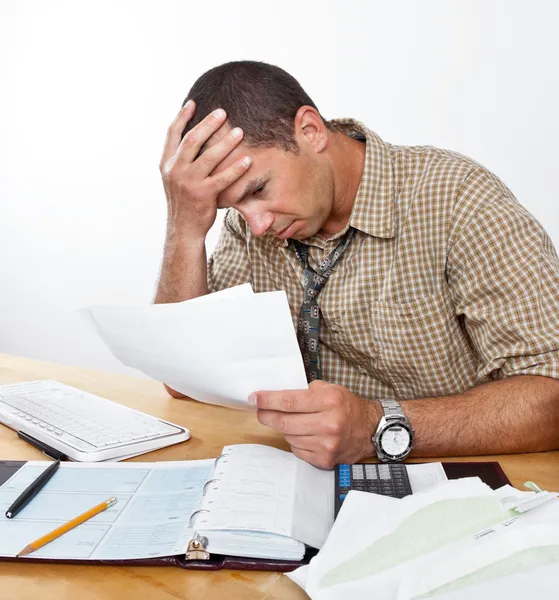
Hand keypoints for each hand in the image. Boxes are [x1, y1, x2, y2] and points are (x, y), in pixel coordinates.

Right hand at [159, 101, 251, 238]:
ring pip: (209, 157)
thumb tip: (191, 136)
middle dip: (208, 124)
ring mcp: (188, 183)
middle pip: (192, 140)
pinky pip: (223, 178)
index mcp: (166, 164)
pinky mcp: (203, 195)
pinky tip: (248, 160)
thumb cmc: (184, 201)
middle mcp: (175, 170)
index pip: (172, 134)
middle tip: (223, 112)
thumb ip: (180, 159)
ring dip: (226, 142)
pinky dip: (236, 169)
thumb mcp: (174, 178)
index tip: (193, 103)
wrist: (183, 229)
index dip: (182, 117)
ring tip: (240, 131)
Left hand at [250, 381, 380, 468]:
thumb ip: (305, 392)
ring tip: (290, 421)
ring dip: (284, 428)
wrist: (370, 429)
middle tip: (260, 410)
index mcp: (328, 402)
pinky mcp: (324, 459)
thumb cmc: (347, 406)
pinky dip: (295, 441)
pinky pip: (297, 450)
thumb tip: (276, 397)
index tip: (254, 398)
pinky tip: (303, 434)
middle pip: (284, 422)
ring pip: (289, 437)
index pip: (288, 401)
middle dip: (267, 415)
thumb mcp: (330, 389)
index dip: (267, 400)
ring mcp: (326, 444)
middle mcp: (328, 424)